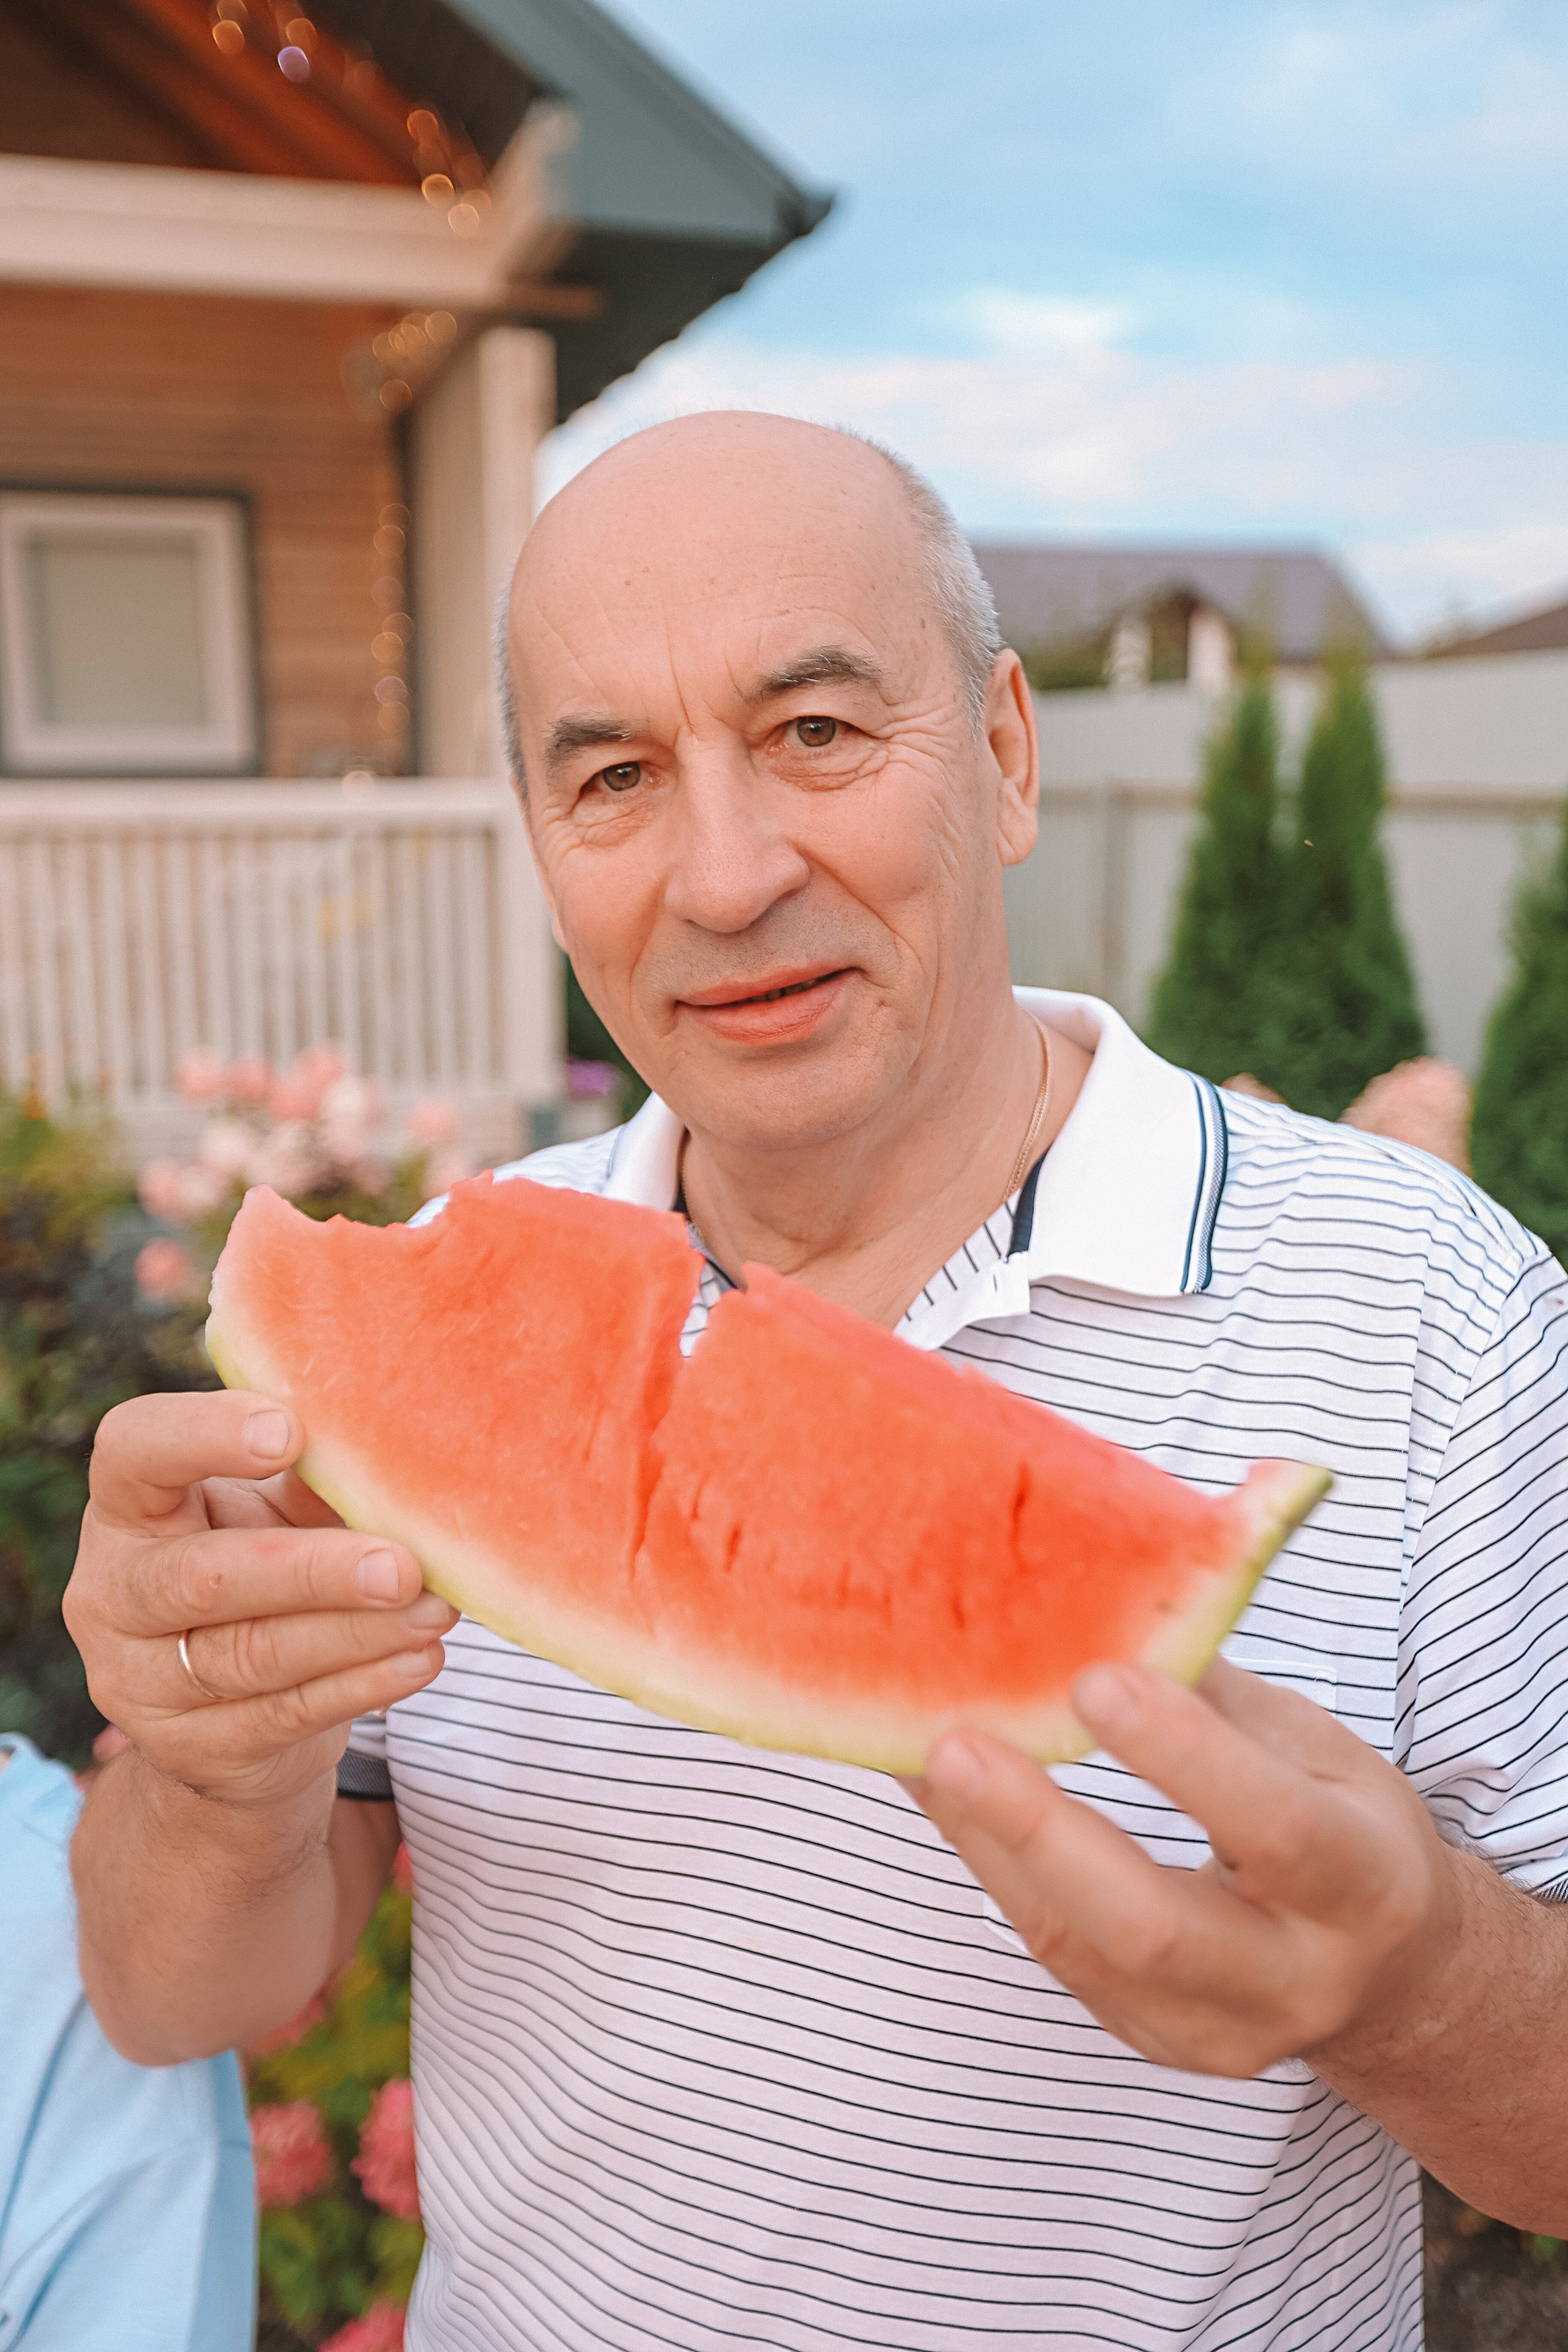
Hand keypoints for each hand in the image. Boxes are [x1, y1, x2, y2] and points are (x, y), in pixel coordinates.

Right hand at [64, 1391, 455, 1809]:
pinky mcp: (190, 1749)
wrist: (226, 1716)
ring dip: (357, 1632)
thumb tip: (389, 1446)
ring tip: (435, 1610)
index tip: (291, 1431)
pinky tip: (419, 1660)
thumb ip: (309, 1479)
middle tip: (405, 1565)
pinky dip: (361, 1686)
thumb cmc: (258, 1570)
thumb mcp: (271, 1514)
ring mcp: (140, 1682)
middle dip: (313, 1571)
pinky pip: (284, 1715)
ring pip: (253, 1655)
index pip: (133, 1451)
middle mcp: (112, 1594)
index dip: (203, 1436)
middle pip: (205, 1577)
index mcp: (126, 1508)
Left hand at [908, 1658, 1458, 2078]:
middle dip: (1043, 1831)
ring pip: (1080, 1949)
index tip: (1092, 1680)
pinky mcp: (1152, 2040)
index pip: (1276, 1830)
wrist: (1388, 1977)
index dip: (1184, 1757)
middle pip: (1154, 1928)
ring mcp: (1216, 2029)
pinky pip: (1057, 1955)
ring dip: (987, 1843)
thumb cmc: (1344, 1825)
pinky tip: (944, 1797)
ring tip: (915, 1748)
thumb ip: (1217, 1693)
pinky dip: (994, 1867)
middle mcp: (1294, 1977)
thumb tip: (1108, 1595)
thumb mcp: (1316, 1747)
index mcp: (1363, 1884)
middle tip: (952, 1744)